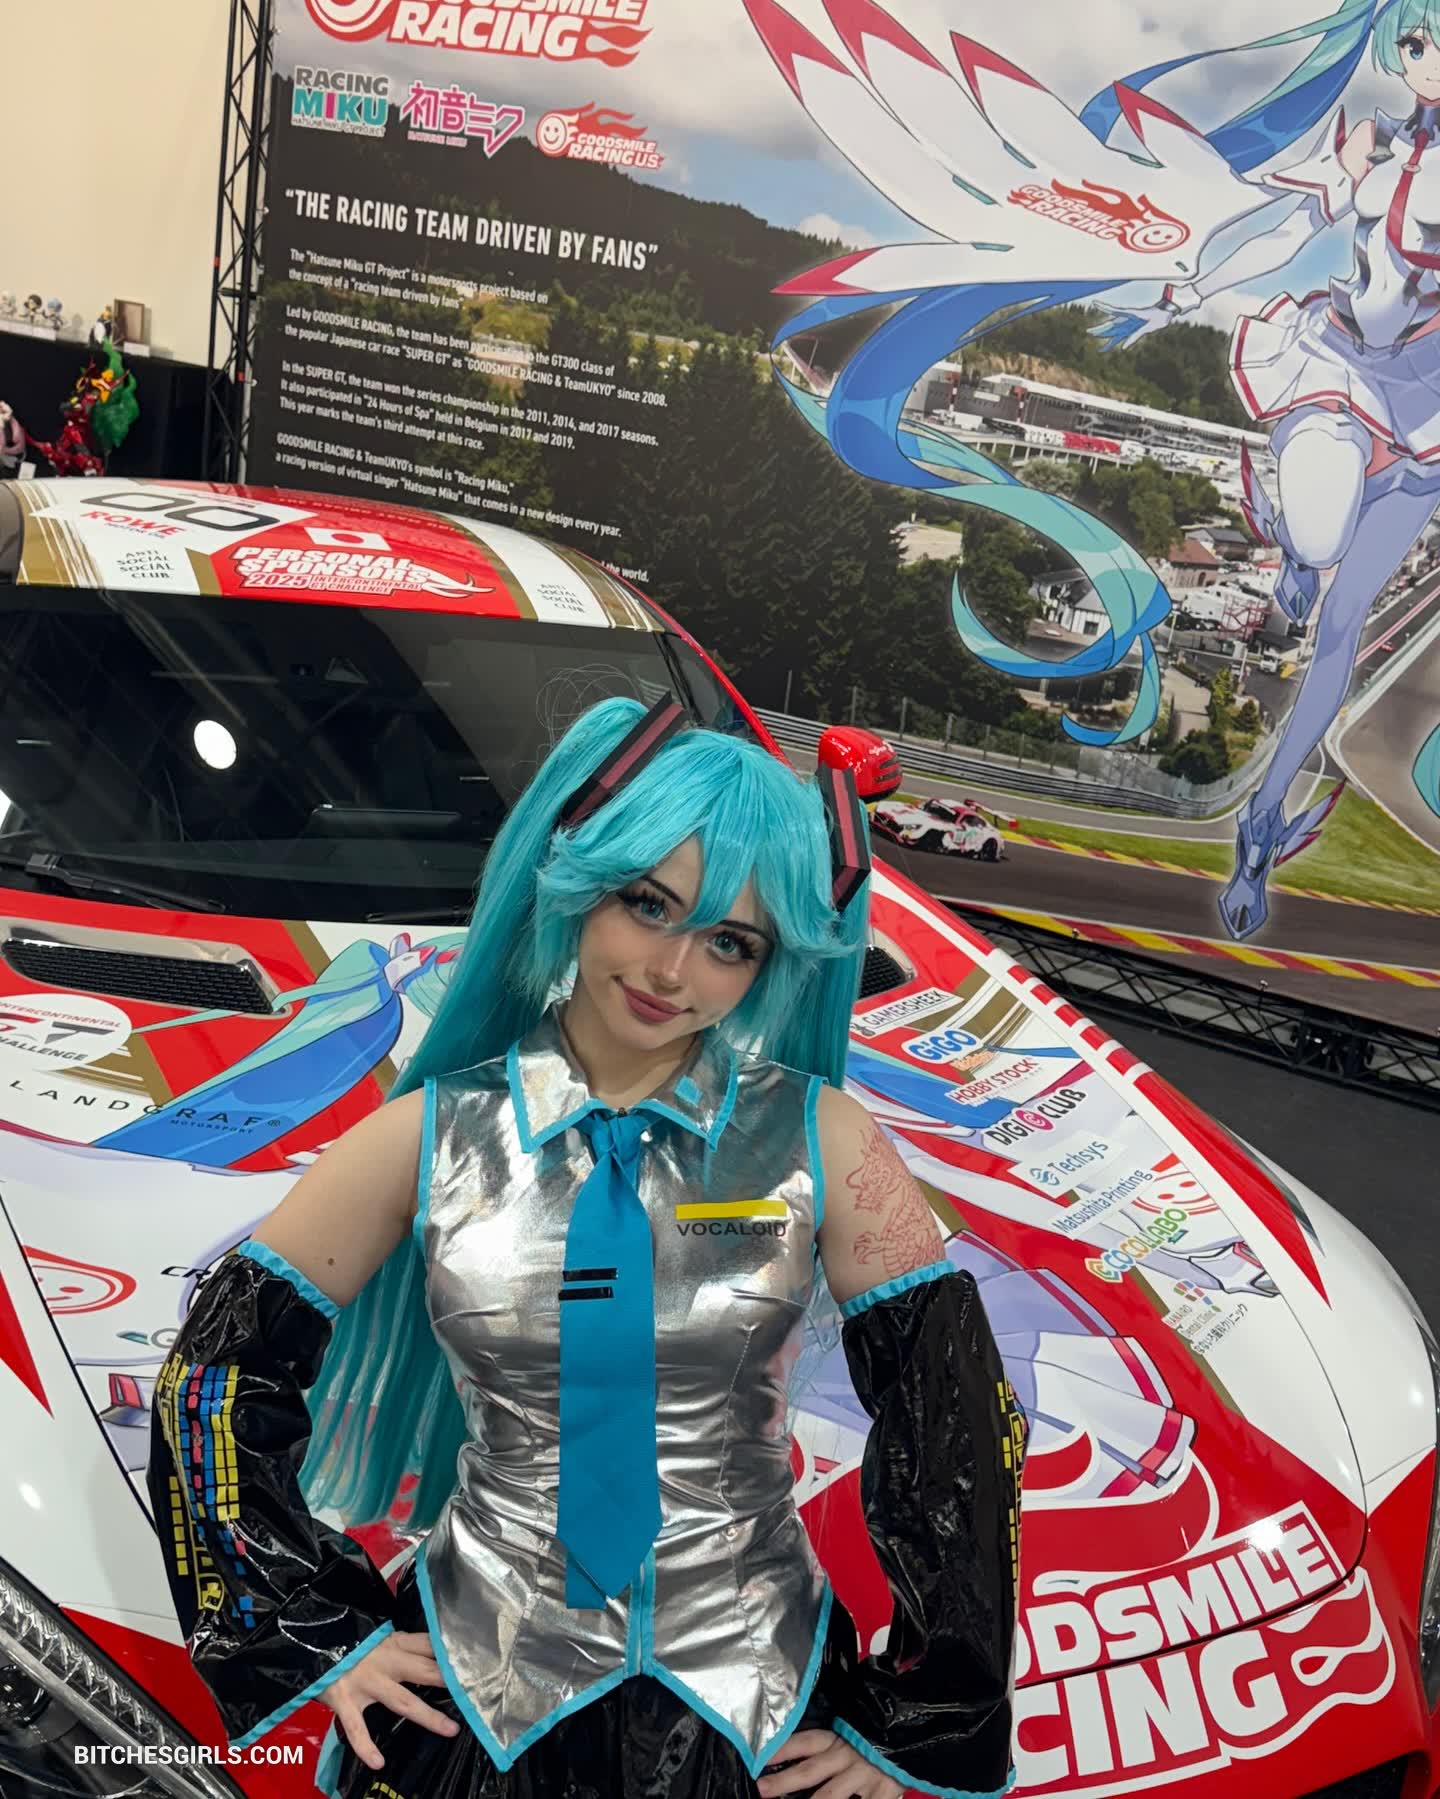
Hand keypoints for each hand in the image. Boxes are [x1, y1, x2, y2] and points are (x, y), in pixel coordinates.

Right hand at [319, 1629, 460, 1771]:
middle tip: (474, 1694)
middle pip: (425, 1671)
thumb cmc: (348, 1642)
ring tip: (450, 1729)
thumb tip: (431, 1654)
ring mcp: (366, 1682)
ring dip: (428, 1716)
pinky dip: (366, 1746)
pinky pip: (357, 1728)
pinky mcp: (345, 1701)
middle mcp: (385, 1661)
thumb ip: (400, 1646)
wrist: (308, 1642)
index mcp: (394, 1642)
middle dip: (450, 1683)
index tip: (476, 1663)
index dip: (451, 1654)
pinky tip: (378, 1762)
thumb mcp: (377, 1637)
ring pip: (403, 1701)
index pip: (430, 1645)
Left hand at [757, 1729, 905, 1798]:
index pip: (803, 1743)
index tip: (758, 1761)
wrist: (912, 1732)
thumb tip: (792, 1763)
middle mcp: (847, 1755)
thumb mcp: (849, 1736)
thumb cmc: (874, 1737)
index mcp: (836, 1739)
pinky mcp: (883, 1792)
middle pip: (810, 1770)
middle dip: (783, 1782)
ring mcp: (864, 1775)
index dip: (780, 1751)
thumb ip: (827, 1749)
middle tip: (762, 1790)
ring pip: (831, 1795)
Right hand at [1090, 301, 1177, 348]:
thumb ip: (1136, 335)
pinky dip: (1112, 343)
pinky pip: (1120, 337)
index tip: (1094, 303)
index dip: (1104, 307)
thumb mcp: (1149, 326)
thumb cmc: (1160, 316)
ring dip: (1104, 336)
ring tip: (1093, 339)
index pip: (1115, 310)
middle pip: (1111, 324)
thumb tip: (1124, 347)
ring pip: (1113, 331)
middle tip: (1089, 331)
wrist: (1167, 313)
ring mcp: (1129, 324)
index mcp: (1131, 313)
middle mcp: (1128, 319)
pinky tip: (1105, 348)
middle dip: (1100, 328)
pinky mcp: (1132, 330)